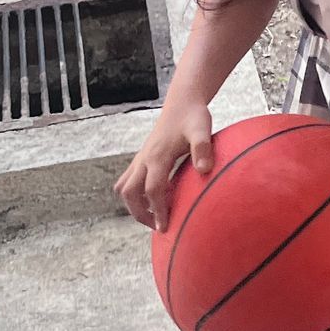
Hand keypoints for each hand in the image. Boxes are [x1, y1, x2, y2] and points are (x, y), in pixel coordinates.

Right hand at [114, 88, 213, 229]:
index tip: (164, 228)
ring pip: (124, 187)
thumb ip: (203, 148)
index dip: (157, 210)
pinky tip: (155, 198)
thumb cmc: (193, 117)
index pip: (152, 190)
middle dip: (140, 213)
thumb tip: (205, 169)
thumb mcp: (202, 129)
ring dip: (134, 205)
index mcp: (157, 156)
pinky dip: (135, 194)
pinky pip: (129, 180)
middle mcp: (144, 159)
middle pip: (129, 193)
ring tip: (153, 216)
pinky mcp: (142, 157)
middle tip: (157, 226)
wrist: (182, 102)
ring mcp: (141, 158)